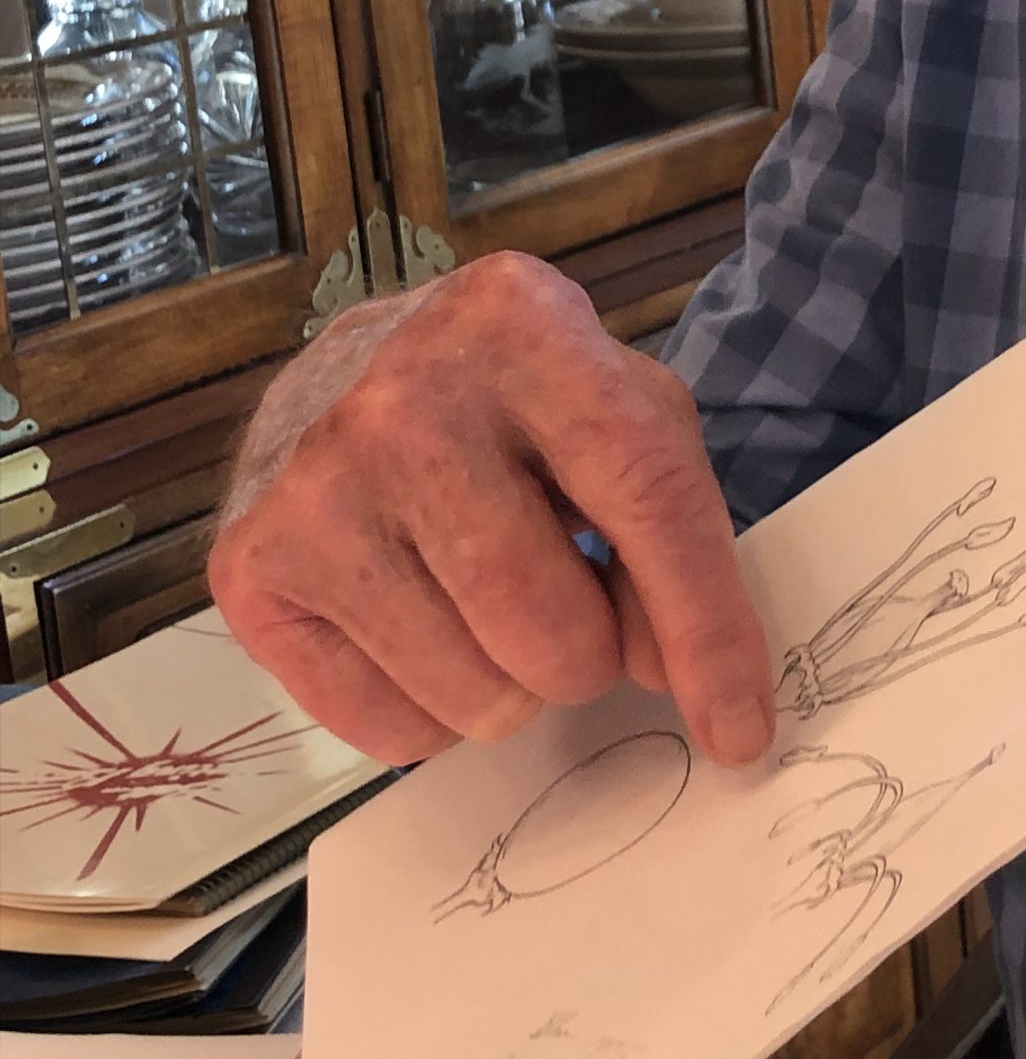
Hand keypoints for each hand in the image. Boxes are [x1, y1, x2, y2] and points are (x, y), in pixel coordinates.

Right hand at [209, 254, 773, 769]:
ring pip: (474, 693)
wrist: (358, 365)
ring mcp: (314, 484)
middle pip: (550, 626)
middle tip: (569, 607)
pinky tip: (423, 625)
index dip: (708, 630)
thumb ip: (673, 529)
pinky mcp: (250, 566)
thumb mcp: (618, 411)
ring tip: (491, 606)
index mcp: (525, 328)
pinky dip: (433, 713)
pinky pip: (388, 730)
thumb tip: (696, 689)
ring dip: (513, 687)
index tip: (742, 730)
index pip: (647, 501)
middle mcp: (406, 399)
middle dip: (589, 656)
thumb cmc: (518, 398)